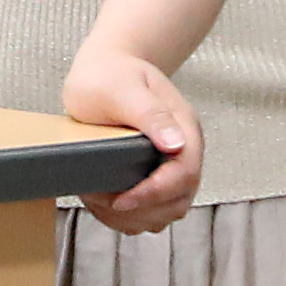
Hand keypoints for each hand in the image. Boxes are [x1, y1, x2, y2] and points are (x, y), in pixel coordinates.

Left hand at [59, 44, 201, 235]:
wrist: (105, 67)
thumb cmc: (111, 74)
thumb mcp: (124, 88)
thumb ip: (150, 114)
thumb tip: (175, 144)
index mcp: (183, 128)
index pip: (184, 173)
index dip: (154, 193)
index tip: (121, 199)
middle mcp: (182, 150)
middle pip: (179, 200)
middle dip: (142, 210)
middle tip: (104, 202)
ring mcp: (169, 166)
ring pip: (166, 212)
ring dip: (134, 218)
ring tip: (101, 202)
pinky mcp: (152, 176)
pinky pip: (150, 212)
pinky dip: (127, 217)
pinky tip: (103, 203)